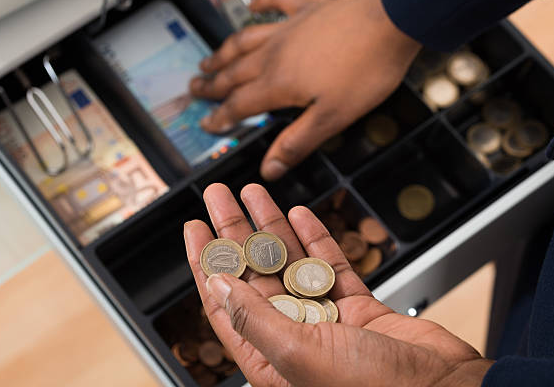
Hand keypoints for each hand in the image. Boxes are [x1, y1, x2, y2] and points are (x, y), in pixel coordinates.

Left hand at [184, 183, 493, 386]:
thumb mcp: (299, 354)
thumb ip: (255, 318)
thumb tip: (217, 284)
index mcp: (269, 360)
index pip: (225, 302)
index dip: (206, 262)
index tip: (194, 227)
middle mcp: (294, 338)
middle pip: (254, 275)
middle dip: (235, 233)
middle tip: (218, 196)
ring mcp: (327, 320)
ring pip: (290, 264)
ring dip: (272, 228)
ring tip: (254, 193)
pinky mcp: (358, 307)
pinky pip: (330, 267)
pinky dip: (315, 241)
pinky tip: (300, 215)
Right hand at [190, 0, 420, 180]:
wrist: (391, 23)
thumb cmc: (365, 71)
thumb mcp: (332, 118)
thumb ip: (296, 142)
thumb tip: (269, 170)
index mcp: (279, 83)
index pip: (240, 104)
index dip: (222, 117)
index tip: (207, 124)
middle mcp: (275, 53)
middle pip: (234, 71)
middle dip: (212, 84)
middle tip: (194, 89)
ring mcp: (289, 27)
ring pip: (245, 40)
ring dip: (224, 52)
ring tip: (208, 60)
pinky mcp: (307, 9)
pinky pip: (276, 1)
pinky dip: (261, 3)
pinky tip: (253, 6)